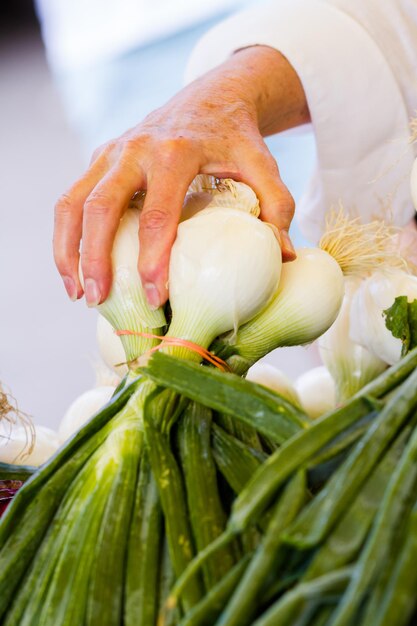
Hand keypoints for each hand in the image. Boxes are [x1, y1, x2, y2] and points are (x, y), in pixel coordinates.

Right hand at [54, 46, 309, 306]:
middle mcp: (135, 148)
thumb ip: (278, 206)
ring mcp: (111, 151)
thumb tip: (284, 255)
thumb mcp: (263, 164)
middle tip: (97, 301)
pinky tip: (75, 269)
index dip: (153, 260)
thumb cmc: (236, 139)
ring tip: (76, 294)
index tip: (155, 298)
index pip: (158, 213)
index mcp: (176, 151)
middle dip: (95, 258)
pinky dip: (66, 236)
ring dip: (68, 251)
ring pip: (72, 203)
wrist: (210, 97)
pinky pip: (71, 199)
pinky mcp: (99, 158)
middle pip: (101, 207)